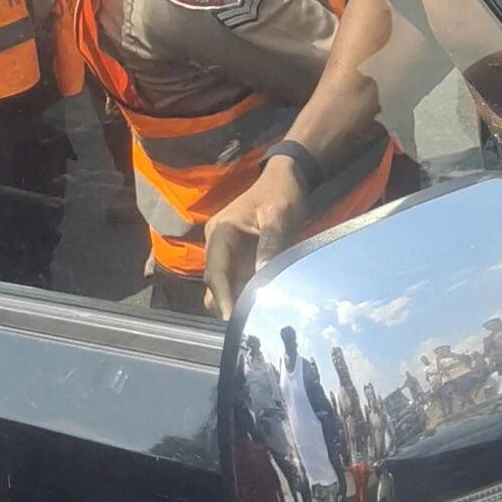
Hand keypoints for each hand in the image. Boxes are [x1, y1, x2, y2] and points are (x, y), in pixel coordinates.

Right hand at [204, 161, 307, 319]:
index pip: (215, 271)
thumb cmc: (281, 193)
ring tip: (259, 317)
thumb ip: (270, 245)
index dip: (221, 297)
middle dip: (228, 304)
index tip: (231, 319)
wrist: (287, 179)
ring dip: (238, 302)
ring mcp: (228, 254)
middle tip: (251, 322)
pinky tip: (264, 305)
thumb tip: (263, 278)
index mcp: (220, 231)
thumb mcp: (279, 216)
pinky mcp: (240, 260)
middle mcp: (218, 245)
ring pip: (224, 287)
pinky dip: (247, 296)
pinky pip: (238, 283)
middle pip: (215, 284)